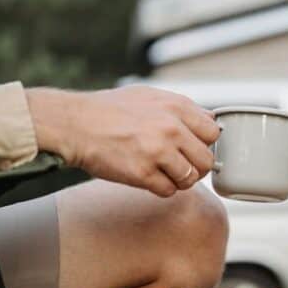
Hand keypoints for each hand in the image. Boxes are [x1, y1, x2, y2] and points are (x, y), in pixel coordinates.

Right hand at [27, 86, 220, 196]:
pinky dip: (161, 188)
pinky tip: (149, 178)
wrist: (73, 123)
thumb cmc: (111, 109)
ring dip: (179, 180)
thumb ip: (183, 108)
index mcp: (176, 107)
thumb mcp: (150, 96)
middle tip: (181, 166)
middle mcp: (171, 128)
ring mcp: (157, 151)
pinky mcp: (142, 173)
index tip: (193, 148)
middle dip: (196, 166)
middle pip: (206, 160)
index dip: (204, 143)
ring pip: (190, 179)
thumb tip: (211, 121)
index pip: (213, 133)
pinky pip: (168, 191)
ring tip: (164, 172)